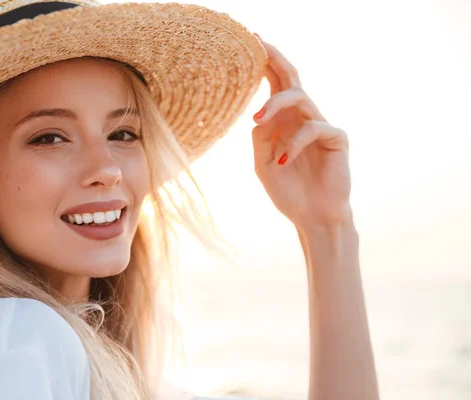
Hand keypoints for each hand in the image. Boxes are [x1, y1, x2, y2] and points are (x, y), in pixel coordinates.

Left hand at [251, 34, 351, 229]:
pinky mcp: (336, 138)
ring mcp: (320, 125)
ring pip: (299, 97)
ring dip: (275, 105)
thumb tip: (258, 116)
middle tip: (258, 43)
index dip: (264, 63)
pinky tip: (285, 162)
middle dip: (275, 58)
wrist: (312, 217)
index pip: (274, 84)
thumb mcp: (263, 164)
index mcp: (284, 121)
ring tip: (258, 120)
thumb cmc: (288, 191)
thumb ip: (260, 139)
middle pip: (291, 78)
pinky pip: (313, 128)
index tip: (249, 40)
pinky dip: (294, 144)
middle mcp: (302, 117)